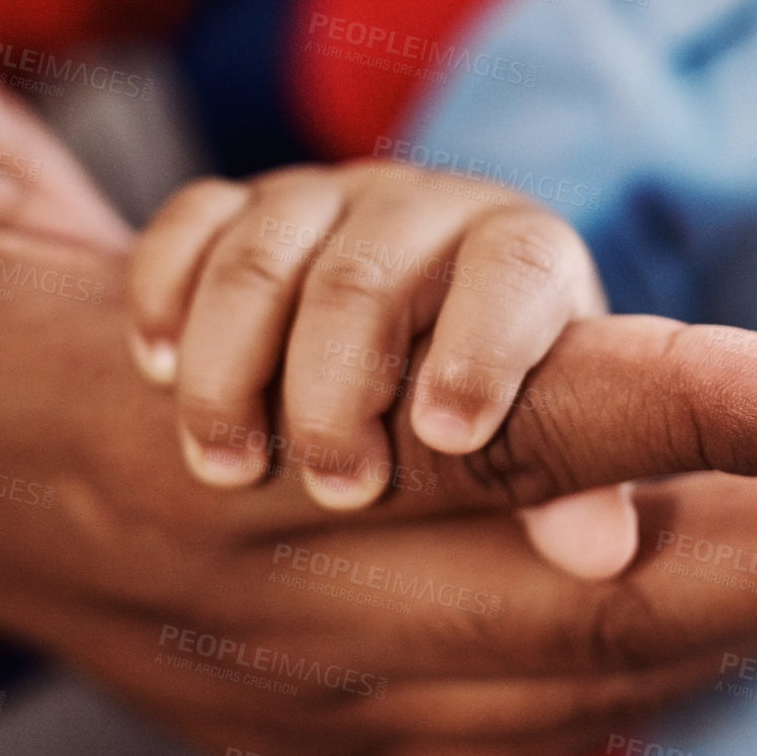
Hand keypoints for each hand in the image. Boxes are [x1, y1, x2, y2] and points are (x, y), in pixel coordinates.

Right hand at [128, 165, 651, 578]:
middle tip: (337, 488)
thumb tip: (599, 551)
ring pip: (263, 256)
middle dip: (338, 389)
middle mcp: (425, 215)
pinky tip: (156, 372)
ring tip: (228, 469)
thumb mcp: (533, 451)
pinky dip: (164, 299)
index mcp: (524, 260)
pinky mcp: (233, 208)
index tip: (450, 437)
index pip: (517, 267)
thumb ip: (568, 495)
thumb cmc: (475, 414)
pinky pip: (187, 224)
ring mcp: (323, 203)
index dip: (483, 348)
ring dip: (232, 371)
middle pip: (367, 276)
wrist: (379, 342)